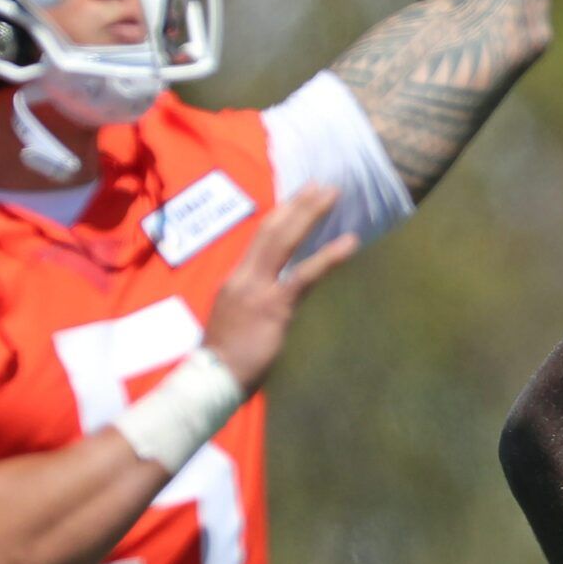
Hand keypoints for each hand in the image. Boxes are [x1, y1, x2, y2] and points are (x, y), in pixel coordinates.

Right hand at [203, 185, 357, 390]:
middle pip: (272, 229)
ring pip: (285, 241)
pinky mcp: (274, 305)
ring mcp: (258, 288)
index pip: (259, 238)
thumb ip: (250, 297)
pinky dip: (329, 257)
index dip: (281, 214)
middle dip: (297, 204)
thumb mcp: (233, 317)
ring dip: (310, 215)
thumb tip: (270, 288)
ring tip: (333, 195)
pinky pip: (305, 275)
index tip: (298, 196)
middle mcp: (244, 276)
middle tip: (320, 184)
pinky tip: (350, 243)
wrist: (212, 379)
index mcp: (235, 279)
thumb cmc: (225, 356)